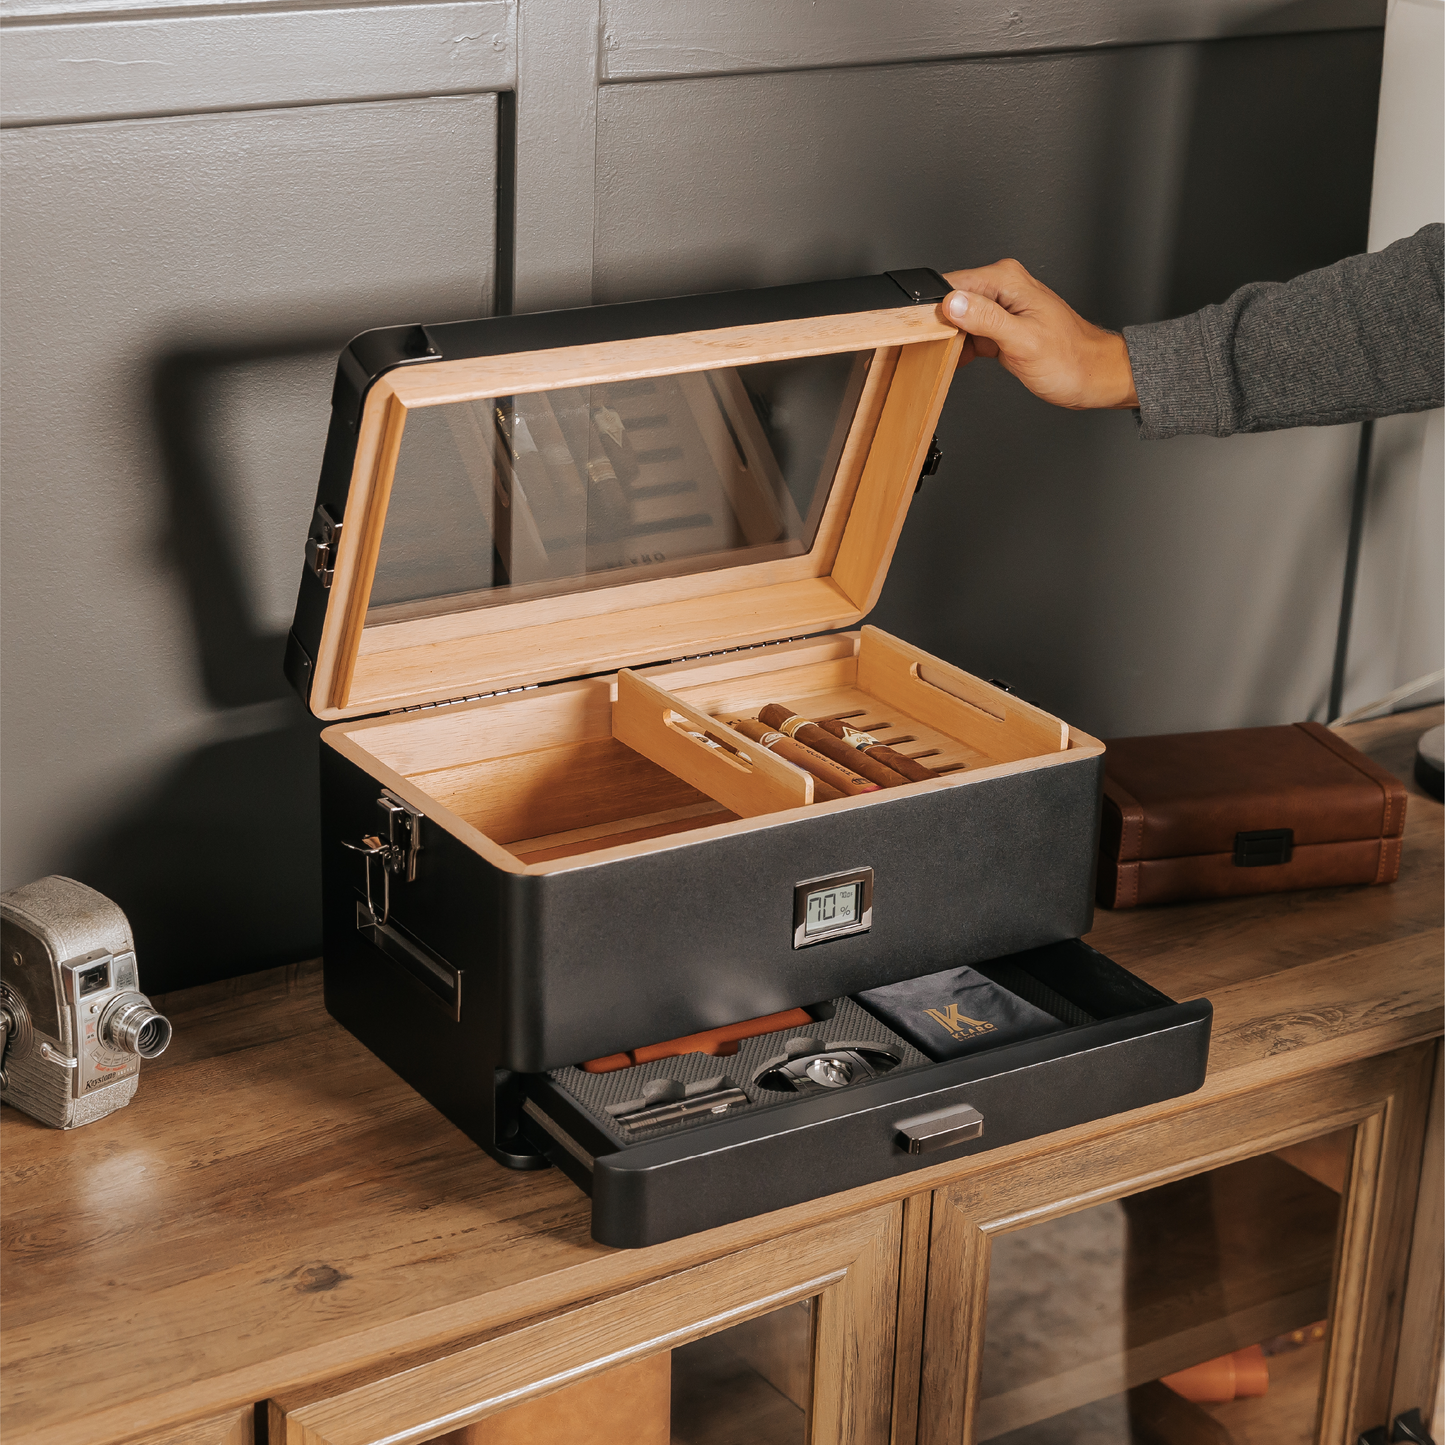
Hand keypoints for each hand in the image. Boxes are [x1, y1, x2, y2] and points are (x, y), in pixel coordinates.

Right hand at [940, 260, 1138, 409]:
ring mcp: (1001, 308)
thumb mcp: (1024, 340)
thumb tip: (953, 303)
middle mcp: (1003, 287)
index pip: (954, 284)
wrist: (1091, 376)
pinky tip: (961, 360)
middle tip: (943, 350)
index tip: (930, 332)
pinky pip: (968, 333)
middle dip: (942, 325)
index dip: (936, 308)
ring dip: (951, 339)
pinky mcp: (1000, 327)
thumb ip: (986, 319)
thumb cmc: (1070, 359)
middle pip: (951, 300)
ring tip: (956, 356)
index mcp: (1007, 280)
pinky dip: (962, 349)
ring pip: (957, 319)